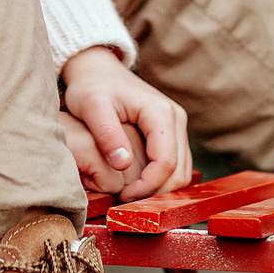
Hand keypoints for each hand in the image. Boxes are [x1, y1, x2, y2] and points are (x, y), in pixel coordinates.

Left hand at [57, 47, 190, 202]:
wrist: (97, 69)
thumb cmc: (91, 86)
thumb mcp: (92, 106)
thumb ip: (107, 134)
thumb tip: (123, 164)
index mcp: (160, 112)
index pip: (166, 161)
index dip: (148, 186)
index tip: (123, 197)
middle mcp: (175, 118)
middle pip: (179, 171)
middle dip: (156, 192)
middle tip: (125, 202)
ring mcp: (176, 126)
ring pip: (181, 171)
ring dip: (159, 189)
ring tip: (129, 196)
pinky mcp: (170, 133)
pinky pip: (174, 165)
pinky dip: (160, 180)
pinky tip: (136, 186)